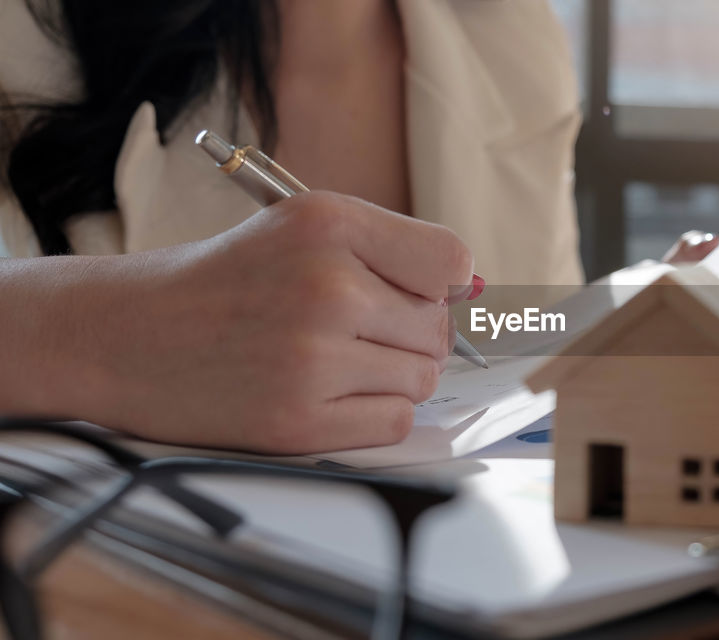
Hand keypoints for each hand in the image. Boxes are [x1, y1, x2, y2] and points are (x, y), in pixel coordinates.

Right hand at [52, 192, 472, 453]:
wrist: (129, 335)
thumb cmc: (229, 281)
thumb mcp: (303, 227)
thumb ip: (392, 250)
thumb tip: (472, 293)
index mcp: (329, 224)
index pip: (451, 261)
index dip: (438, 285)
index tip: (409, 293)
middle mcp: (326, 286)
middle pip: (439, 328)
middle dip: (408, 334)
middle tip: (351, 331)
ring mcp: (312, 358)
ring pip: (422, 377)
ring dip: (391, 375)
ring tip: (331, 360)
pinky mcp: (299, 422)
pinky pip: (394, 421)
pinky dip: (372, 414)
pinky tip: (327, 394)